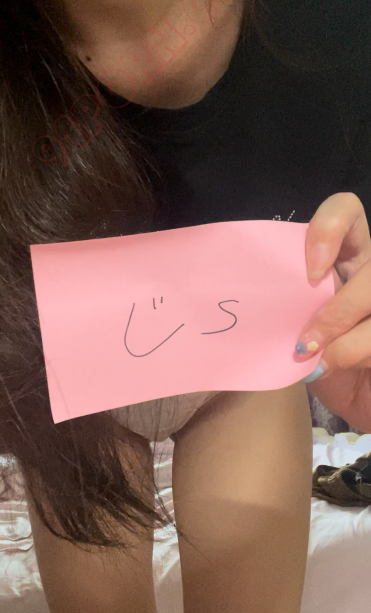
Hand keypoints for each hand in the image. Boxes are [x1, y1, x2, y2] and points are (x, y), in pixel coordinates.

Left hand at [295, 193, 370, 430]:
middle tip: (308, 339)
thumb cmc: (322, 362)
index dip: (329, 229)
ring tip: (321, 362)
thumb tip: (256, 306)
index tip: (309, 272)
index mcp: (347, 257)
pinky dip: (355, 354)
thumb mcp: (297, 330)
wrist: (356, 401)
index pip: (345, 211)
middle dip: (339, 310)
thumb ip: (288, 308)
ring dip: (346, 340)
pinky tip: (335, 368)